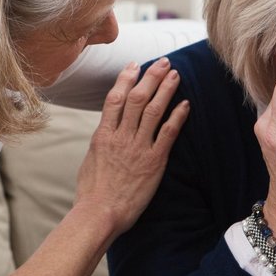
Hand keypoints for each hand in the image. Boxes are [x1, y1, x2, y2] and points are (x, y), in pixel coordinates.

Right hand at [74, 57, 189, 236]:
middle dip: (150, 77)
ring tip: (175, 74)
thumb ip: (101, 143)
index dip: (125, 79)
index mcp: (103, 135)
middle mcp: (120, 137)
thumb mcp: (90, 161)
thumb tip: (105, 133)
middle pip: (136, 98)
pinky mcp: (153, 162)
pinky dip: (177, 116)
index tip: (134, 65)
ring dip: (165, 89)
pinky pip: (168, 133)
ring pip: (153, 110)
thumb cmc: (92, 193)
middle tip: (162, 62)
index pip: (115, 98)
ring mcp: (138, 148)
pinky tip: (185, 104)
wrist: (99, 213)